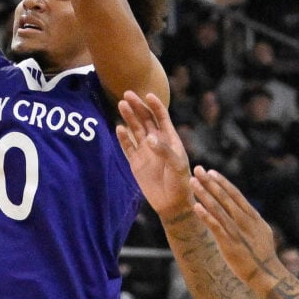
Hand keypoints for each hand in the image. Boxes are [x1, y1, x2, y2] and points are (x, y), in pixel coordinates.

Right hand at [114, 89, 191, 215]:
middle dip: (137, 106)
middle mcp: (156, 142)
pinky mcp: (135, 163)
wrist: (172, 203)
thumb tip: (148, 138)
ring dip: (128, 117)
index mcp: (170, 139)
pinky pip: (128, 147)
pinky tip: (118, 127)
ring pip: (135, 130)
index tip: (148, 94)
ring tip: (121, 105)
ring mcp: (145, 152)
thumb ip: (164, 150)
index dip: (155, 105)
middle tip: (127, 94)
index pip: (162, 117)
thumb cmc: (181, 183)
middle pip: (145, 119)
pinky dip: (123, 138)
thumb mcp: (177, 165)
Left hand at [189, 166, 283, 290]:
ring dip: (205, 194)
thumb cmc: (263, 255)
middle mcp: (245, 221)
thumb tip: (246, 212)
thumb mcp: (261, 232)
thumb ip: (252, 221)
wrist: (267, 274)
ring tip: (193, 182)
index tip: (211, 172)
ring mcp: (237, 231)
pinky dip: (206, 215)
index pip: (236, 195)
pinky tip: (196, 206)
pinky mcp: (230, 244)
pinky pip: (216, 226)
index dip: (222, 182)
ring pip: (218, 208)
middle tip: (198, 169)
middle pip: (225, 197)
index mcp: (253, 217)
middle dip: (210, 182)